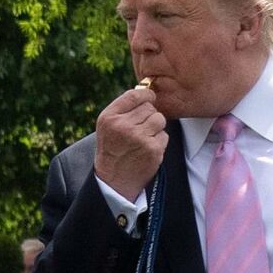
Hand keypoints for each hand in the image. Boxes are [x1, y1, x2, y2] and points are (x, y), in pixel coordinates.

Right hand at [94, 85, 167, 201]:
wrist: (114, 180)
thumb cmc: (113, 149)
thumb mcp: (108, 126)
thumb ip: (124, 109)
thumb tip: (147, 92)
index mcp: (109, 117)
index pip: (134, 95)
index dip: (146, 95)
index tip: (150, 98)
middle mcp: (123, 126)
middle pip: (150, 108)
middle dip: (149, 116)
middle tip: (141, 128)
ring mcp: (139, 137)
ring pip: (159, 119)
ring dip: (156, 127)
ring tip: (145, 137)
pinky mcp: (153, 149)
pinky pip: (164, 135)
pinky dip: (159, 141)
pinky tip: (148, 149)